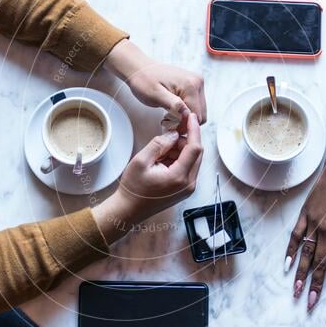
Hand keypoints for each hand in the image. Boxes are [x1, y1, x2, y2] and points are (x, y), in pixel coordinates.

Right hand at [92, 112, 203, 241]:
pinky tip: (165, 156)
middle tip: (172, 129)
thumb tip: (174, 134)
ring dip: (181, 149)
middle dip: (186, 138)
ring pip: (192, 160)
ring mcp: (188, 188)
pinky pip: (187, 168)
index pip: (195, 148)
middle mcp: (188, 184)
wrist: (129, 210)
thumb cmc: (133, 189)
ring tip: (162, 147)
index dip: (194, 129)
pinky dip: (179, 158)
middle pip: (196, 153)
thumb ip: (159, 144)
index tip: (191, 116)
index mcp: (179, 177)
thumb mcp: (142, 161)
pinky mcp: (184, 189)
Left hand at [104, 39, 206, 124]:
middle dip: (184, 122)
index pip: (197, 116)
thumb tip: (187, 114)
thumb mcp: (155, 95)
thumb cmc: (144, 80)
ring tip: (167, 115)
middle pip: (200, 115)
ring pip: (198, 111)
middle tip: (166, 121)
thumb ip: (173, 105)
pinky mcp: (193, 85)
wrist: (139, 68)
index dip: (183, 125)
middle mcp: (198, 82)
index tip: (168, 125)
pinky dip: (184, 112)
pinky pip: (194, 105)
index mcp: (191, 85)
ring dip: (184, 117)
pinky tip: (171, 110)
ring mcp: (196, 83)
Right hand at [285, 127, 325, 309]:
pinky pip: (295, 236)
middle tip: (309, 304)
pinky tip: (287, 265)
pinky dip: (291, 251)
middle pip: (319, 264)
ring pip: (306, 254)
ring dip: (301, 274)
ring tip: (296, 291)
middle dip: (315, 285)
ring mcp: (313, 223)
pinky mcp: (304, 215)